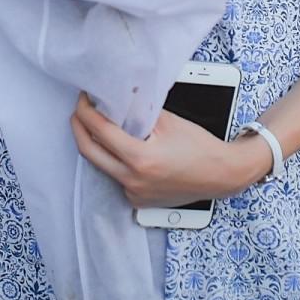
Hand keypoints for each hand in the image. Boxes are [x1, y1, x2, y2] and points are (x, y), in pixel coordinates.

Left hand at [70, 93, 263, 208]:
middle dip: (79, 129)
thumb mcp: (168, 122)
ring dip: (98, 146)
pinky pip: (117, 178)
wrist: (221, 175)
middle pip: (89, 152)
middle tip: (79, 112)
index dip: (86, 112)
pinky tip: (125, 150)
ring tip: (101, 126)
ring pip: (102, 166)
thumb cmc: (200, 147)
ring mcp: (134, 193)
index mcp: (140, 159)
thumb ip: (140, 112)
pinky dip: (117, 162)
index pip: (100, 132)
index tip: (83, 99)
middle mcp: (133, 180)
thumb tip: (118, 98)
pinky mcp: (138, 200)